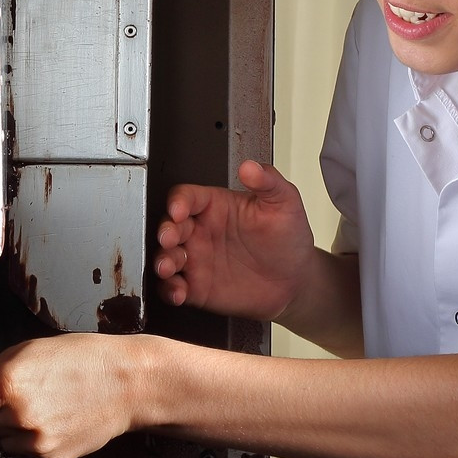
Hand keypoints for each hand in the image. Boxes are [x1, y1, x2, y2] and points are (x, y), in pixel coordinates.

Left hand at [0, 335, 156, 457]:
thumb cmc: (77, 359)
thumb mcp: (22, 353)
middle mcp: (19, 417)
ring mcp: (36, 443)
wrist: (128, 384)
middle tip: (2, 398)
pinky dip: (26, 440)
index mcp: (8, 383)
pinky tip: (51, 420)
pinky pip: (21, 454)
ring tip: (36, 405)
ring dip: (1, 428)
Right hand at [153, 160, 314, 318]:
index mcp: (215, 206)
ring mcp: (196, 259)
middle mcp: (200, 231)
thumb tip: (250, 166)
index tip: (179, 210)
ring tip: (168, 268)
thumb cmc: (287, 239)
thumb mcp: (284, 203)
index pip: (187, 197)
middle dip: (164, 232)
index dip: (178, 202)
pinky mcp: (196, 286)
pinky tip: (178, 291)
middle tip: (169, 239)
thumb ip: (268, 181)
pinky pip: (173, 287)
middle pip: (168, 225)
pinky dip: (169, 290)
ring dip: (162, 261)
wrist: (296, 282)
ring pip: (165, 256)